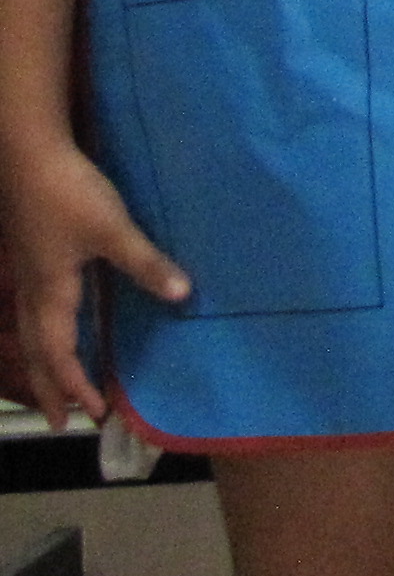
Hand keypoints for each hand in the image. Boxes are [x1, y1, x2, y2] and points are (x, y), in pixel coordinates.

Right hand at [0, 134, 188, 428]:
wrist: (29, 153)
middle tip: (60, 422)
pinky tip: (59, 324)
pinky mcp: (32, 254)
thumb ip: (146, 263)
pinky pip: (37, 310)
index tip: (92, 413)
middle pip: (36, 351)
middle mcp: (33, 290)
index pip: (59, 353)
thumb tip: (182, 295)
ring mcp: (29, 273)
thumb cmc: (67, 192)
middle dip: (50, 387)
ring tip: (56, 386)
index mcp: (50, 293)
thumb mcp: (112, 229)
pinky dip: (46, 332)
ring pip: (31, 332)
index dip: (74, 385)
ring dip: (45, 363)